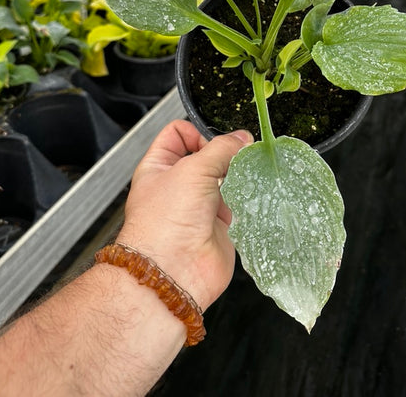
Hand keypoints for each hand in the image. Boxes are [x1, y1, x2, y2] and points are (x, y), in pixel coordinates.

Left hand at [116, 120, 252, 311]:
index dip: (197, 132)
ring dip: (235, 178)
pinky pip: (237, 204)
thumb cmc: (164, 223)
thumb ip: (221, 149)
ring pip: (224, 179)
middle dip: (223, 156)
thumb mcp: (193, 169)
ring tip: (241, 180)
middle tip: (235, 157)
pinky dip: (244, 200)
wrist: (173, 272)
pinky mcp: (218, 225)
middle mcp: (177, 186)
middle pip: (206, 156)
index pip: (178, 134)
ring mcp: (198, 206)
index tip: (214, 141)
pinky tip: (246, 199)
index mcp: (159, 166)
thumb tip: (241, 139)